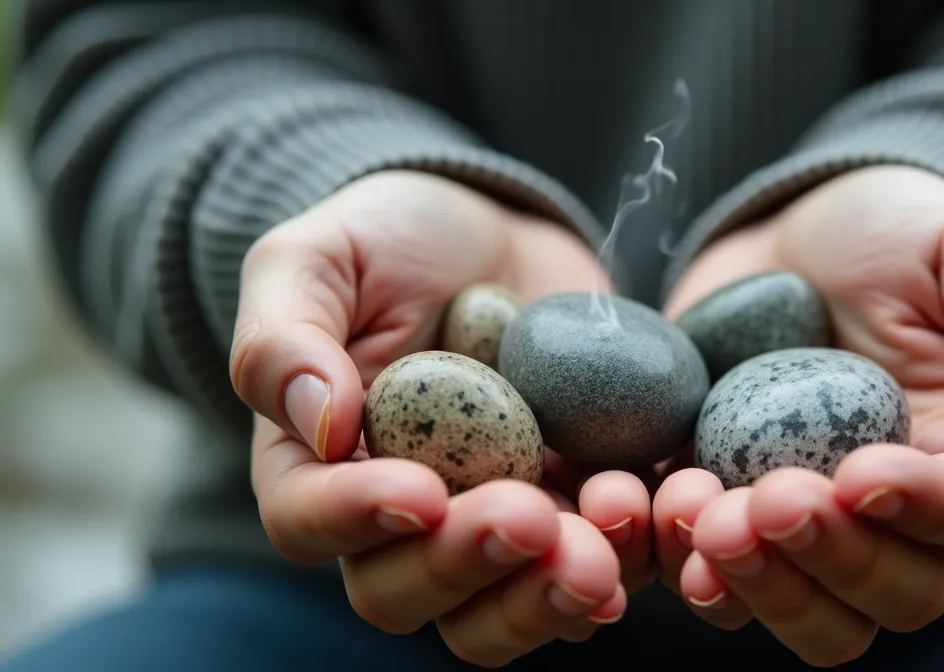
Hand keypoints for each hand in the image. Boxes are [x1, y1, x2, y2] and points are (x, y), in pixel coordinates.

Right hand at [229, 171, 651, 666]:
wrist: (499, 235)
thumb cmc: (391, 238)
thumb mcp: (318, 255)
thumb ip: (284, 335)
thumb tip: (319, 424)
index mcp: (317, 464)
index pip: (308, 521)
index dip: (357, 520)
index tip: (419, 492)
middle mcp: (399, 519)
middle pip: (406, 591)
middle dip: (469, 567)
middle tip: (529, 520)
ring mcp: (489, 525)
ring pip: (501, 609)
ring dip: (549, 593)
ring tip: (601, 540)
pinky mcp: (571, 513)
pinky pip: (595, 569)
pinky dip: (627, 558)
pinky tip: (653, 518)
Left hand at [654, 166, 943, 665]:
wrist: (795, 231)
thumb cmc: (903, 234)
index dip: (926, 511)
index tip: (863, 473)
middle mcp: (902, 517)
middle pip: (896, 594)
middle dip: (833, 561)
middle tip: (774, 498)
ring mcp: (813, 526)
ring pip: (810, 614)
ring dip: (759, 583)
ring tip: (706, 512)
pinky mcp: (732, 513)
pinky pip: (717, 578)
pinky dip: (685, 562)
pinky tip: (660, 508)